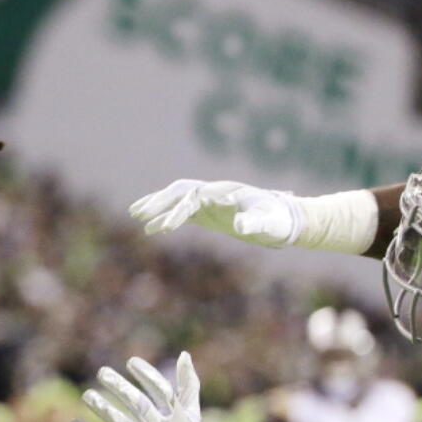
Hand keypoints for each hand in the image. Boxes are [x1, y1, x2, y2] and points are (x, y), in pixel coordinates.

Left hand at [72, 352, 206, 421]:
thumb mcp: (191, 415)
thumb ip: (188, 385)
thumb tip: (184, 354)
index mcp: (177, 418)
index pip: (162, 392)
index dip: (147, 375)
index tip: (131, 362)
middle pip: (139, 406)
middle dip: (120, 388)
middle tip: (102, 372)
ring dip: (103, 409)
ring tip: (87, 395)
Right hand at [129, 179, 300, 247]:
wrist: (285, 219)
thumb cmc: (277, 220)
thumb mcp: (268, 223)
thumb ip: (255, 222)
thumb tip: (242, 225)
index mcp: (224, 191)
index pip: (193, 198)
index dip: (176, 211)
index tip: (163, 228)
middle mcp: (214, 192)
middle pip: (179, 192)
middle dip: (157, 202)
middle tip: (137, 214)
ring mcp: (210, 201)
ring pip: (177, 199)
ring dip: (157, 206)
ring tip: (135, 216)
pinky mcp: (210, 212)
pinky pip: (183, 212)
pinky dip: (167, 218)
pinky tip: (154, 229)